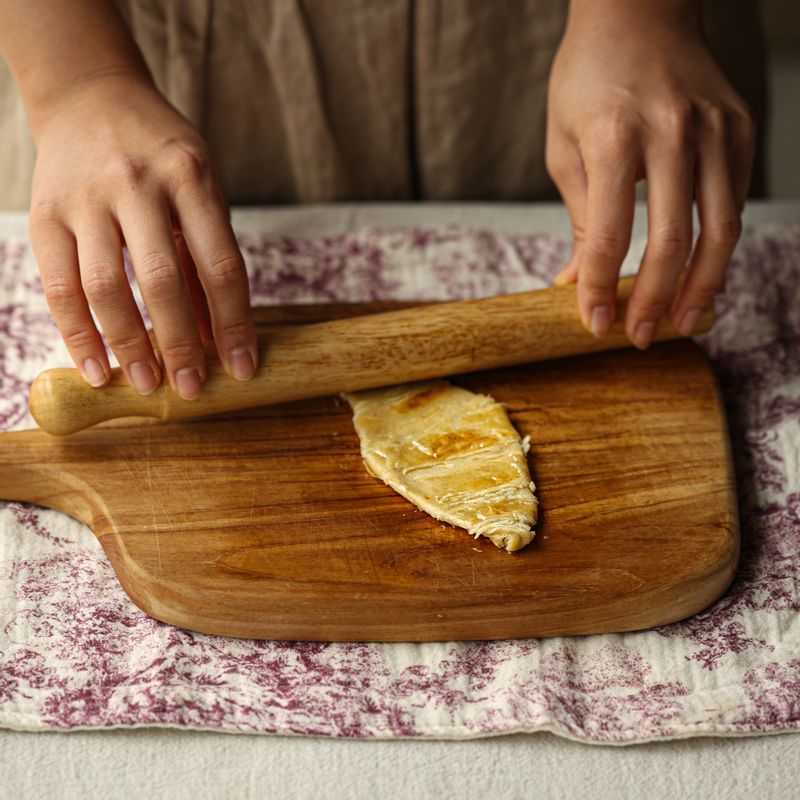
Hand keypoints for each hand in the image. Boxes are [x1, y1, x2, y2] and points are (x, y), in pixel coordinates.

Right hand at [29, 75, 256, 396]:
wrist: (89, 95)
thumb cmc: (161, 155)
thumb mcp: (200, 188)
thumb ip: (206, 257)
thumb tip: (216, 337)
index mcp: (191, 176)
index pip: (220, 265)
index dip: (234, 324)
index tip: (243, 368)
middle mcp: (137, 183)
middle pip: (163, 280)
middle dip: (180, 344)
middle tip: (191, 389)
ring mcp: (86, 198)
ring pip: (106, 287)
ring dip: (128, 346)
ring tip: (146, 385)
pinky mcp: (45, 214)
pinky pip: (60, 287)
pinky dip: (79, 335)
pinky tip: (98, 370)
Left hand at [546, 0, 754, 346]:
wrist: (638, 11)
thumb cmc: (587, 81)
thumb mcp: (564, 146)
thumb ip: (580, 217)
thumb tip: (578, 282)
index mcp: (614, 135)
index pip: (610, 233)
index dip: (602, 289)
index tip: (595, 324)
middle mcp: (671, 131)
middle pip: (674, 240)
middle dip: (656, 300)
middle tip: (639, 336)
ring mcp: (714, 129)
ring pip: (721, 229)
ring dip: (702, 287)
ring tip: (683, 324)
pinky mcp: (740, 130)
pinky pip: (734, 202)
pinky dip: (718, 248)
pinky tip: (702, 276)